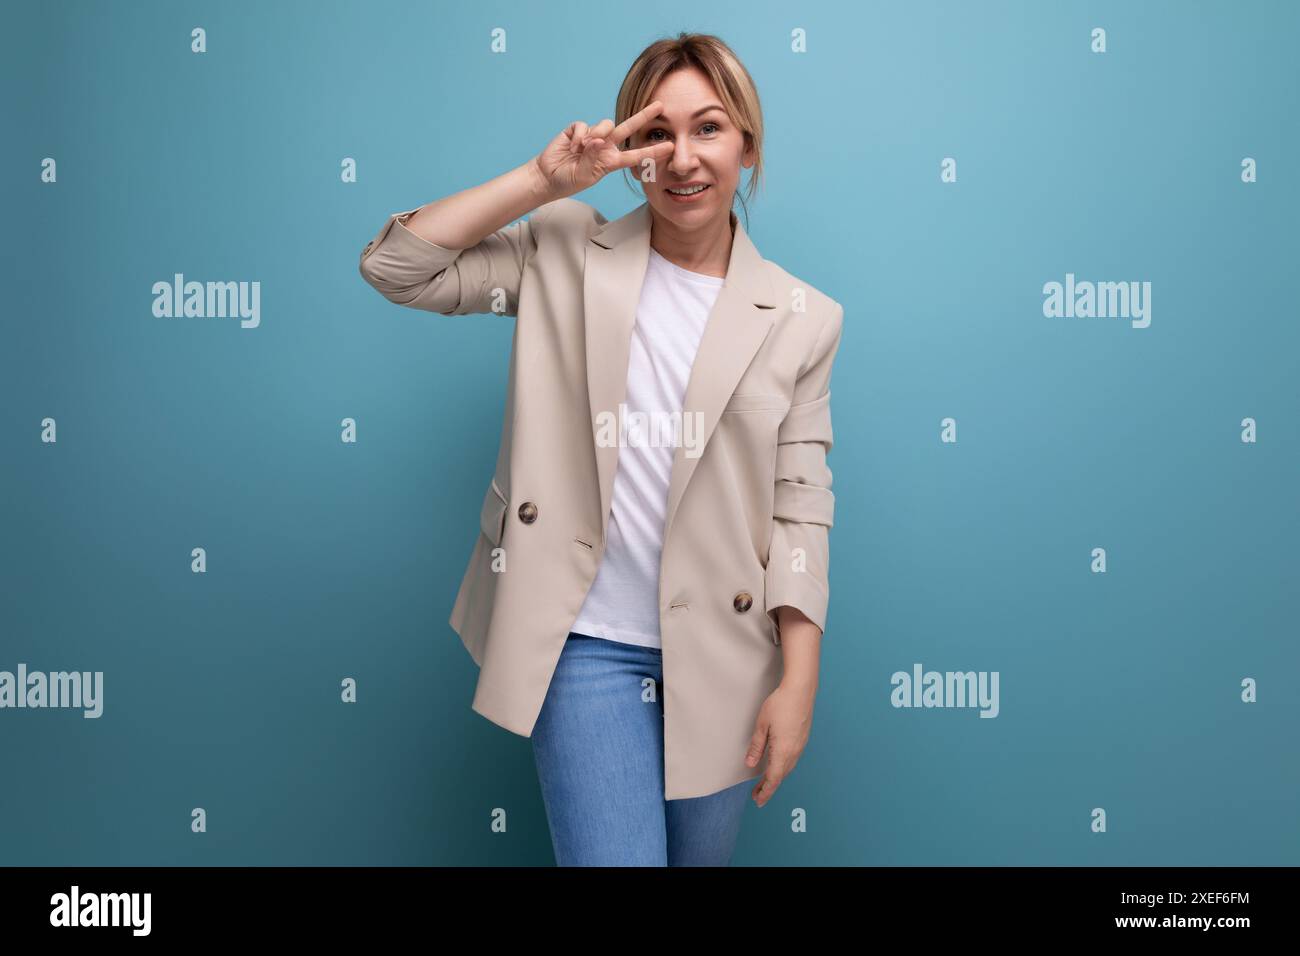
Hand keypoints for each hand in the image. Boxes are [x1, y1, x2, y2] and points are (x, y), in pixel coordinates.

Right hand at [532, 100, 674, 200]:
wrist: (548, 176)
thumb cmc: (569, 180)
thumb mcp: (586, 175)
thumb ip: (595, 157)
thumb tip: (598, 139)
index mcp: (611, 161)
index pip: (635, 155)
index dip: (652, 151)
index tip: (670, 148)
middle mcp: (605, 146)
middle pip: (628, 128)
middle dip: (644, 116)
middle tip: (660, 106)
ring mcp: (592, 136)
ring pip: (605, 124)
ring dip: (596, 135)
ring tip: (583, 149)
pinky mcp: (577, 129)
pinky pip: (583, 126)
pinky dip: (578, 137)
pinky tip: (572, 147)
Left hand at [744, 679, 816, 807]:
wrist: (801, 690)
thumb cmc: (780, 704)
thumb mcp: (762, 725)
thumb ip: (756, 746)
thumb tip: (750, 764)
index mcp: (783, 751)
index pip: (773, 778)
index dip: (765, 791)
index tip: (758, 801)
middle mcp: (794, 752)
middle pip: (780, 776)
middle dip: (768, 787)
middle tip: (757, 796)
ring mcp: (800, 745)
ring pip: (787, 768)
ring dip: (776, 777)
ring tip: (764, 783)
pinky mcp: (802, 739)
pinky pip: (792, 759)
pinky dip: (782, 767)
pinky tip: (777, 765)